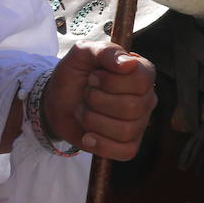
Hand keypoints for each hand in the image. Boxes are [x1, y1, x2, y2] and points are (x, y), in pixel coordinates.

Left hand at [43, 41, 156, 159]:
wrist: (56, 102)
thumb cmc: (75, 75)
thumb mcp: (83, 53)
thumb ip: (106, 51)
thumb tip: (129, 62)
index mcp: (142, 73)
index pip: (142, 79)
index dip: (113, 81)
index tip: (93, 77)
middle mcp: (146, 98)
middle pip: (132, 107)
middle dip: (97, 101)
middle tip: (86, 94)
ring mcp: (139, 123)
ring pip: (125, 130)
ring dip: (93, 121)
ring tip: (83, 112)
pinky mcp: (129, 145)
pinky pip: (125, 151)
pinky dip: (101, 145)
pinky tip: (88, 135)